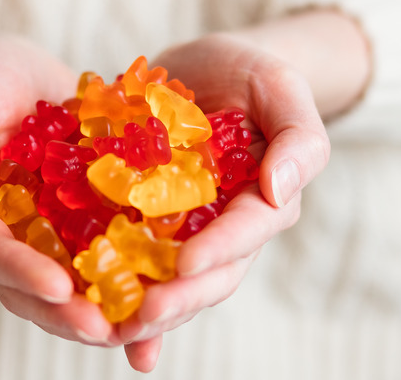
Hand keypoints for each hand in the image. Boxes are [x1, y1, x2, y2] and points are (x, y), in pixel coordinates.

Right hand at [0, 35, 120, 345]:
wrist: (14, 68)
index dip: (23, 275)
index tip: (58, 289)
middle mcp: (18, 237)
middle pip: (38, 287)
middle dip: (71, 313)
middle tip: (108, 331)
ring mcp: (58, 231)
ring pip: (80, 279)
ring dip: (111, 305)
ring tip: (148, 320)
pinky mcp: (93, 215)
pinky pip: (116, 246)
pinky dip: (140, 268)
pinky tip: (176, 280)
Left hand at [119, 31, 331, 370]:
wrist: (203, 70)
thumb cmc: (248, 73)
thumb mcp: (280, 87)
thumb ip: (298, 137)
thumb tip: (281, 190)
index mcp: (264, 199)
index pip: (248, 231)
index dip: (220, 249)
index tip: (186, 263)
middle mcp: (226, 225)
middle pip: (211, 274)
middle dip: (179, 297)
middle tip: (143, 314)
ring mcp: (187, 229)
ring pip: (173, 281)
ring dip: (148, 312)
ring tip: (114, 330)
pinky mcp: (147, 222)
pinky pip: (137, 262)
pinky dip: (123, 296)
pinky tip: (102, 326)